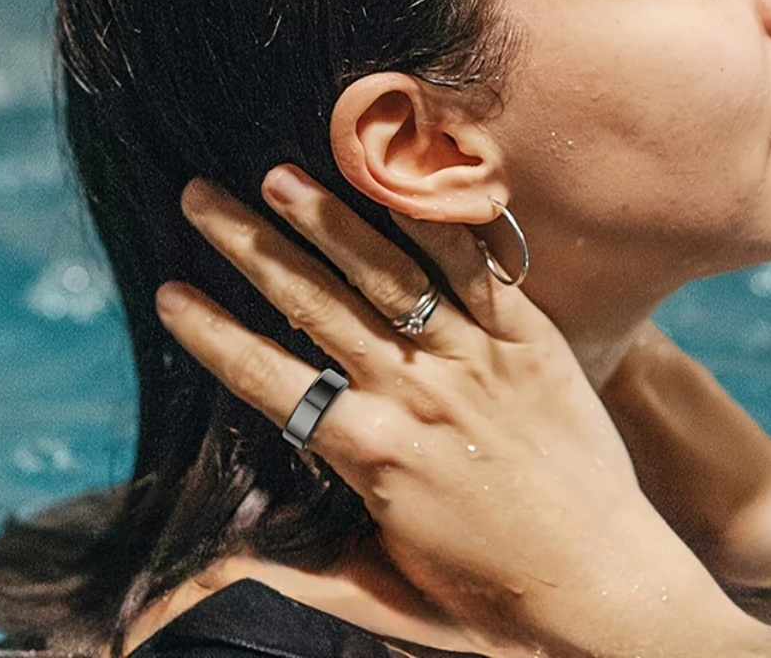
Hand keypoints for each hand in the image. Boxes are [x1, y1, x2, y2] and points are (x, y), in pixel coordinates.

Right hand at [157, 166, 770, 657]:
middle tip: (199, 195)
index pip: (264, 377)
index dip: (209, 332)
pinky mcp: (526, 336)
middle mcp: (411, 393)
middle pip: (310, 302)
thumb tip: (220, 566)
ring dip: (326, 220)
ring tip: (279, 174)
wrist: (603, 585)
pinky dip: (431, 223)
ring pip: (383, 273)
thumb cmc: (489, 596)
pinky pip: (473, 267)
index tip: (167, 290)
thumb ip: (302, 567)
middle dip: (246, 244)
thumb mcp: (385, 590)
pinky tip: (394, 184)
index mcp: (368, 453)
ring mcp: (471, 357)